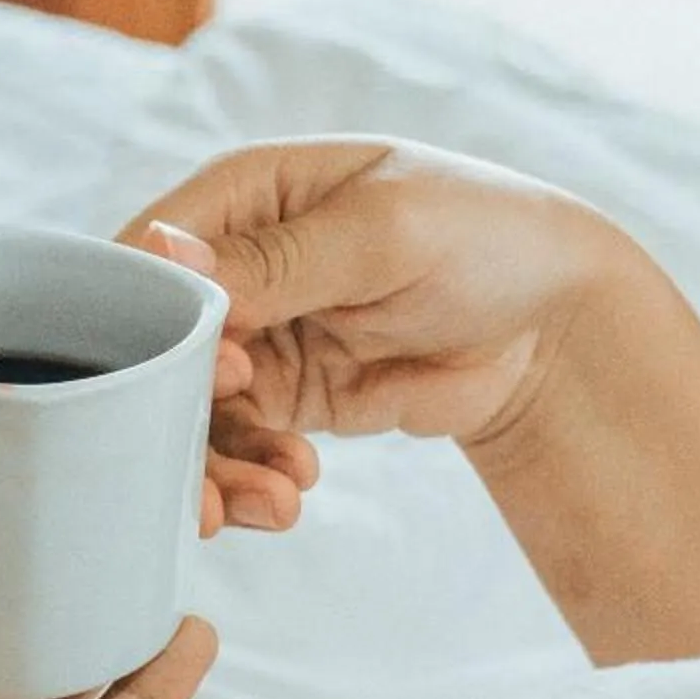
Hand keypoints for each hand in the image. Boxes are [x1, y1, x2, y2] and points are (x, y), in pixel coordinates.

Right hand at [122, 138, 625, 506]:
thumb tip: (164, 255)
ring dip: (214, 466)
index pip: (147, 255)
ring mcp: (256, 336)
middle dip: (172, 416)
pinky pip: (236, 446)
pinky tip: (294, 492)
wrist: (552, 324)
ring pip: (186, 409)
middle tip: (210, 477)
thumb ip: (276, 257)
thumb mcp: (383, 232)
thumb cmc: (482, 236)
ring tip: (271, 503)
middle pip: (155, 347)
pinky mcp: (282, 397)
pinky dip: (252, 477)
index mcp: (245, 195)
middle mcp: (234, 265)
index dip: (151, 321)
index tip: (220, 371)